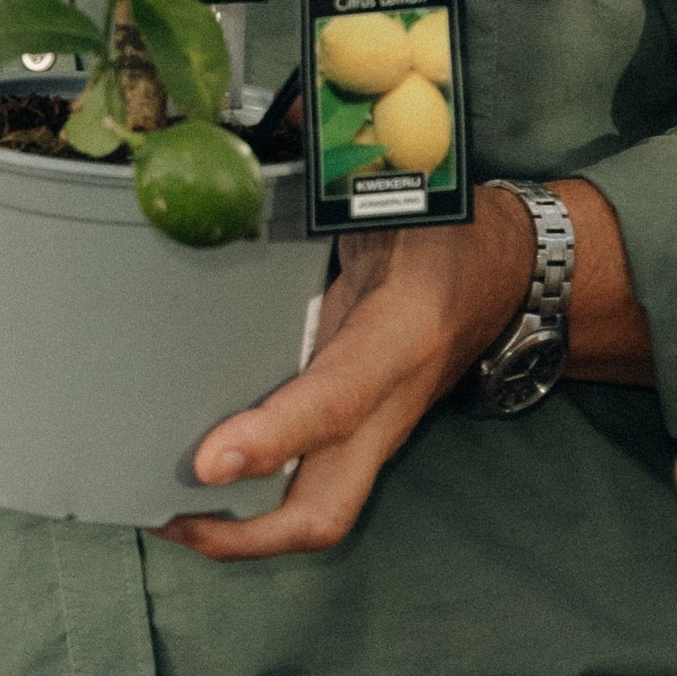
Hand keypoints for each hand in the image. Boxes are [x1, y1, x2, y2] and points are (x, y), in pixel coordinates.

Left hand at [160, 188, 536, 562]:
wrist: (514, 273)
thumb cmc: (448, 231)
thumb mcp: (402, 199)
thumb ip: (338, 180)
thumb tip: (254, 142)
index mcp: (402, 336)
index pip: (336, 400)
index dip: (273, 436)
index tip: (207, 461)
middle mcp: (390, 400)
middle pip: (326, 506)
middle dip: (246, 534)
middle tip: (165, 517)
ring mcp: (379, 429)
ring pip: (318, 509)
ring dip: (242, 529)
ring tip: (161, 512)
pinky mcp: (363, 433)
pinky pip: (312, 484)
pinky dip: (256, 496)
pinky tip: (200, 481)